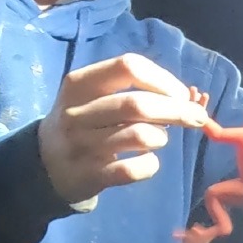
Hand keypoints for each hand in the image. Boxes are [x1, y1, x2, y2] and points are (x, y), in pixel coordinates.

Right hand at [38, 53, 208, 203]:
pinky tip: (147, 162)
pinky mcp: (90, 175)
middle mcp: (77, 112)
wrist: (44, 164)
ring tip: (158, 139)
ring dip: (161, 138)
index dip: (164, 79)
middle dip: (177, 110)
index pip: (129, 66)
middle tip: (198, 117)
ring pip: (140, 136)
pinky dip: (151, 165)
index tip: (180, 94)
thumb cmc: (83, 121)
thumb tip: (188, 97)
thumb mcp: (92, 96)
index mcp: (79, 83)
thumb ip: (133, 89)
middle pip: (138, 104)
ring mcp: (82, 145)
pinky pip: (135, 169)